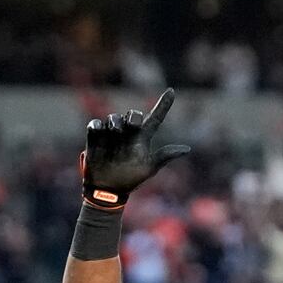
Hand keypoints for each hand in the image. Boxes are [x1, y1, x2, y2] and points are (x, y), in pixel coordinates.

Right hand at [81, 89, 191, 207]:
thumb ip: (165, 156)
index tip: (172, 91)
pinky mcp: (95, 137)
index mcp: (142, 138)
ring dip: (115, 122)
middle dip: (133, 116)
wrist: (107, 191)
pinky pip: (95, 124)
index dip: (164, 105)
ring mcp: (111, 134)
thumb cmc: (130, 179)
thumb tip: (187, 149)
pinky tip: (98, 129)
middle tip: (132, 125)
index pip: (155, 118)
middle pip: (133, 114)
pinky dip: (96, 125)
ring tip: (114, 132)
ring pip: (114, 117)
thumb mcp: (149, 168)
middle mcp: (128, 133)